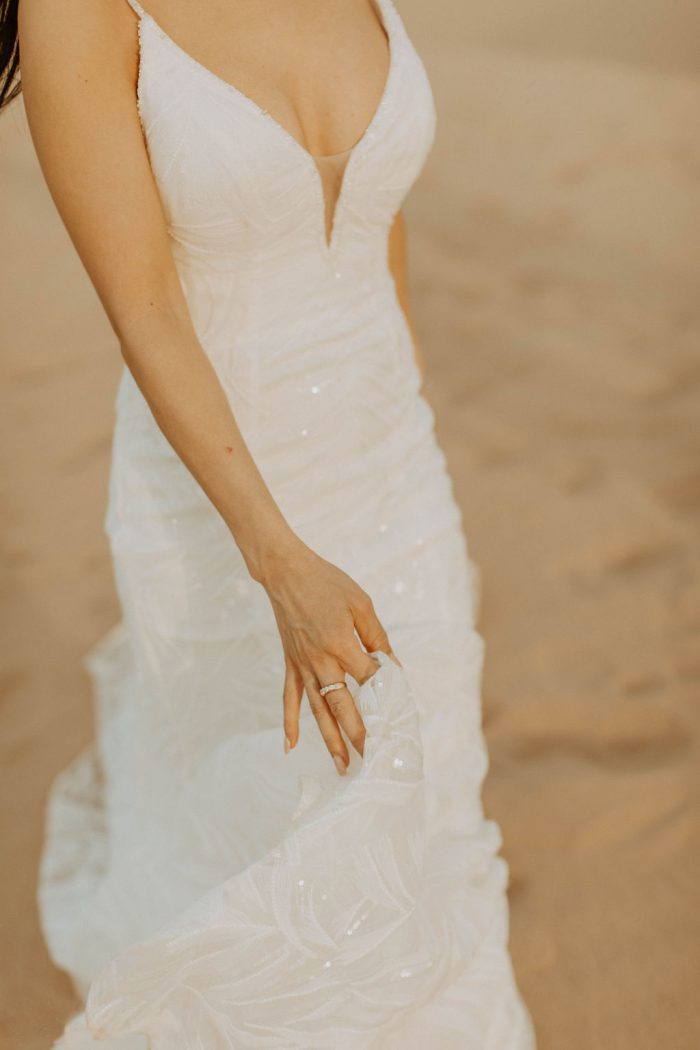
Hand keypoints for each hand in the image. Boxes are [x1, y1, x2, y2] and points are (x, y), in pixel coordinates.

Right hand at [262, 537, 397, 774]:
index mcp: (341, 643)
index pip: (369, 679)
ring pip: (318, 710)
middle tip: (374, 762)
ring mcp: (303, 665)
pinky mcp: (290, 664)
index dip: (386, 696)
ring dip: (330, 740)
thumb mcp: (360, 603)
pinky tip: (290, 746)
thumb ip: (377, 636)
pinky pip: (289, 698)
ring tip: (342, 767)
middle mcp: (320, 660)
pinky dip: (289, 722)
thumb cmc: (327, 582)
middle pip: (343, 706)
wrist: (285, 572)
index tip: (400, 715)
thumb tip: (391, 666)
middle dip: (360, 735)